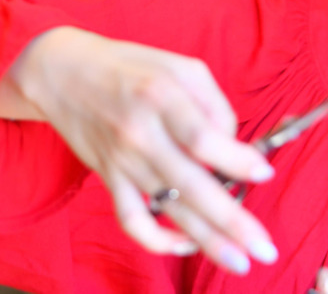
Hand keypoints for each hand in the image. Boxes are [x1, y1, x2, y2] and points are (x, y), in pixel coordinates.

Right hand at [0, 26, 278, 273]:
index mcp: (162, 95)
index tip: (264, 174)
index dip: (235, 159)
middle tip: (264, 248)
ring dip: (206, 241)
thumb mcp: (179, 66)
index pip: (201, 136)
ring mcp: (122, 160)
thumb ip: (213, 103)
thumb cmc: (131, 67)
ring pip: (168, 209)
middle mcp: (141, 131)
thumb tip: (235, 147)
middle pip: (191, 184)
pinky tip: (186, 245)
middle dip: (231, 221)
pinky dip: (157, 240)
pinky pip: (131, 220)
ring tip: (238, 262)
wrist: (64, 73)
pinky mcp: (108, 178)